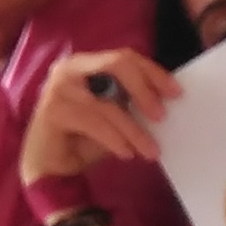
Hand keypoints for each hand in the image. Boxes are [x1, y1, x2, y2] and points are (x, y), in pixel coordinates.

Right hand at [23, 50, 173, 183]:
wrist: (50, 168)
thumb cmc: (83, 139)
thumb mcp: (113, 115)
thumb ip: (130, 101)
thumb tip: (165, 101)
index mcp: (86, 63)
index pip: (125, 57)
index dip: (153, 72)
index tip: (176, 93)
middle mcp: (70, 68)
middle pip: (116, 65)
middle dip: (143, 90)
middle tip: (161, 116)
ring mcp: (59, 87)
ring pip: (108, 103)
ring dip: (133, 130)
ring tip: (150, 150)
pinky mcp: (53, 111)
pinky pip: (94, 122)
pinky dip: (115, 139)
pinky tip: (126, 153)